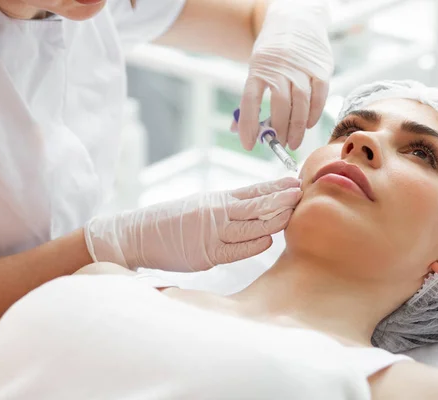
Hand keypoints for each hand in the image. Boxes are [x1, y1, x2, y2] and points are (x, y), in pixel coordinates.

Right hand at [84, 177, 301, 271]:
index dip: (275, 187)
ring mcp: (211, 233)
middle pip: (257, 206)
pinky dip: (254, 244)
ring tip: (292, 213)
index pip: (253, 192)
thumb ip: (226, 207)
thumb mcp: (200, 205)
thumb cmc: (171, 221)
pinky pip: (236, 250)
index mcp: (216, 199)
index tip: (294, 181)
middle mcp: (216, 213)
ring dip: (274, 219)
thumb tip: (255, 207)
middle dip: (281, 200)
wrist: (138, 235)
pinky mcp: (205, 254)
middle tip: (300, 194)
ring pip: (251, 226)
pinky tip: (268, 239)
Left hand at [238, 0, 333, 150]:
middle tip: (279, 144)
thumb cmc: (273, 53)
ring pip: (301, 103)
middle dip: (279, 130)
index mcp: (258, 68)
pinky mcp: (321, 69)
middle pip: (280, 105)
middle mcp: (281, 67)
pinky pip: (319, 97)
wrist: (297, 21)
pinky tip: (307, 125)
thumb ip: (249, 98)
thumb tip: (236, 130)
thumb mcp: (256, 67)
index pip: (250, 101)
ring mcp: (302, 68)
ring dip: (297, 128)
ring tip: (293, 142)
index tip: (249, 145)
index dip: (248, 125)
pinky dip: (313, 114)